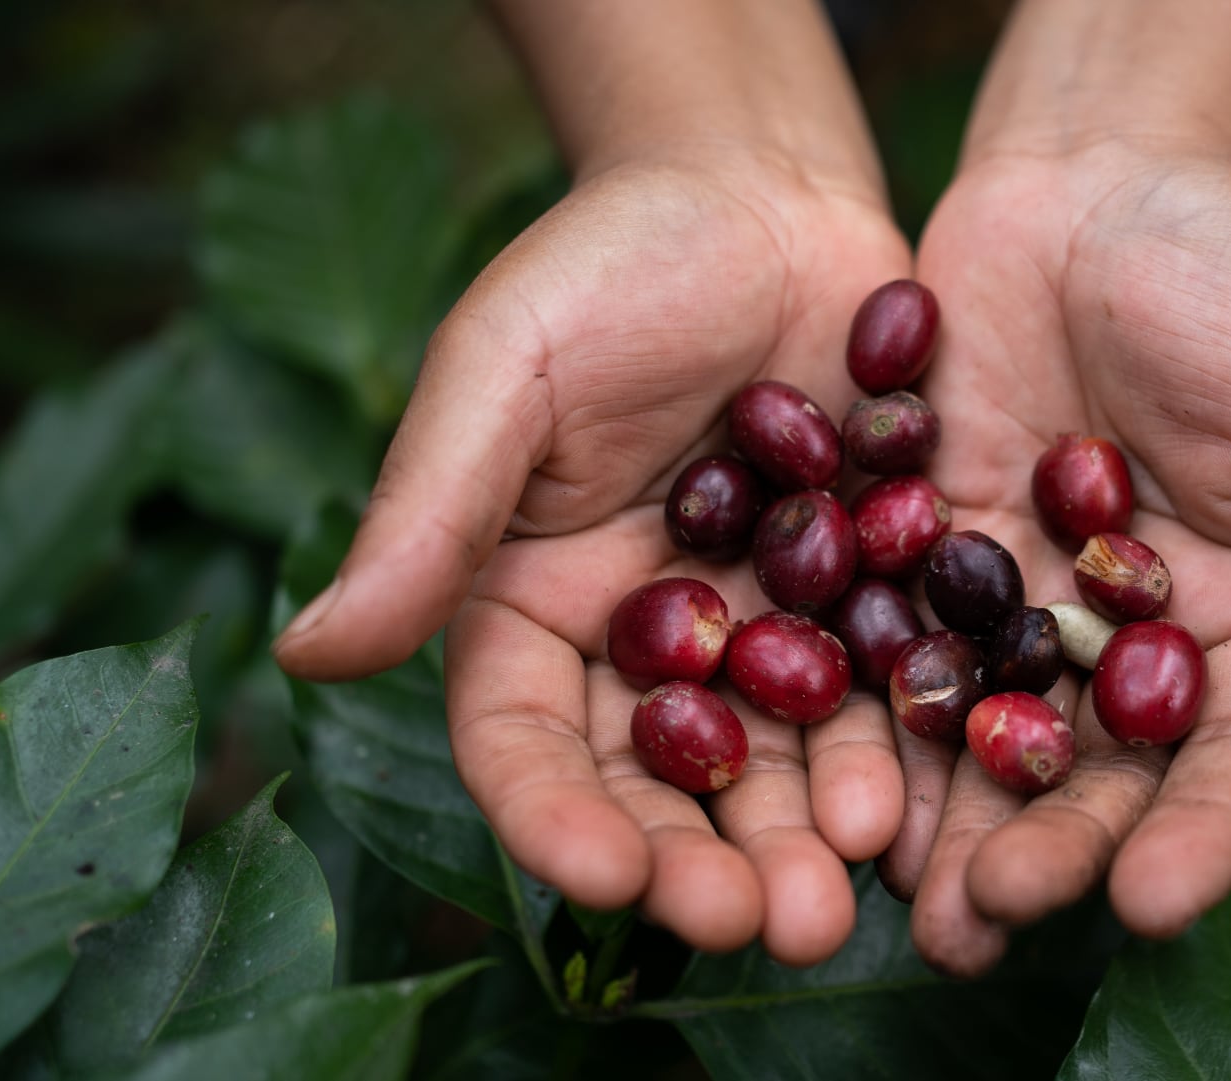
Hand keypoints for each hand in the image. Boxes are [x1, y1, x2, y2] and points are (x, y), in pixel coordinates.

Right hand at [274, 151, 913, 964]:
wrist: (760, 196)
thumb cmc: (604, 266)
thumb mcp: (501, 377)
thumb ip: (424, 517)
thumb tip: (303, 655)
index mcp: (533, 609)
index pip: (527, 744)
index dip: (558, 820)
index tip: (607, 880)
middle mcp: (646, 645)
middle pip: (665, 783)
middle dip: (706, 863)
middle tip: (761, 926)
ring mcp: (762, 630)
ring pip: (779, 760)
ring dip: (809, 833)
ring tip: (846, 891)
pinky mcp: (862, 598)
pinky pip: (880, 686)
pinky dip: (899, 744)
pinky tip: (926, 796)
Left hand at [877, 140, 1230, 974]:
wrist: (1094, 179)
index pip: (1228, 756)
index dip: (1198, 834)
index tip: (1152, 901)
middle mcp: (1129, 640)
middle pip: (1092, 771)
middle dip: (1047, 846)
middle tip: (993, 915)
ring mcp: (1020, 605)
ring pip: (984, 736)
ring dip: (947, 822)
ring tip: (910, 907)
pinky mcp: (922, 557)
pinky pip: (894, 648)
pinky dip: (869, 716)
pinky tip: (835, 784)